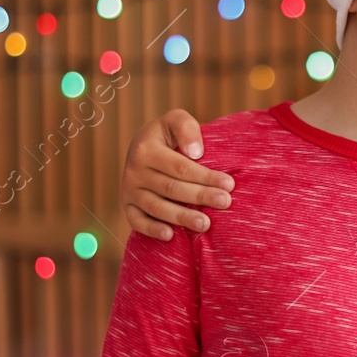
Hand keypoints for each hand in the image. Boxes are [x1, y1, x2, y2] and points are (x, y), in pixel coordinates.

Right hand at [120, 110, 234, 238]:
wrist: (143, 146)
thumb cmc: (167, 135)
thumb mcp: (176, 120)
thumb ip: (186, 128)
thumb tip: (196, 153)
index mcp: (145, 149)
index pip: (180, 167)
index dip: (205, 176)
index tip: (229, 184)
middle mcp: (134, 170)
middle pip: (171, 188)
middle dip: (200, 196)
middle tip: (225, 202)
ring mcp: (129, 190)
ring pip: (156, 207)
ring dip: (181, 217)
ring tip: (205, 224)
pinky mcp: (127, 205)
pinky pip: (137, 221)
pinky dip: (151, 230)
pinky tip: (170, 236)